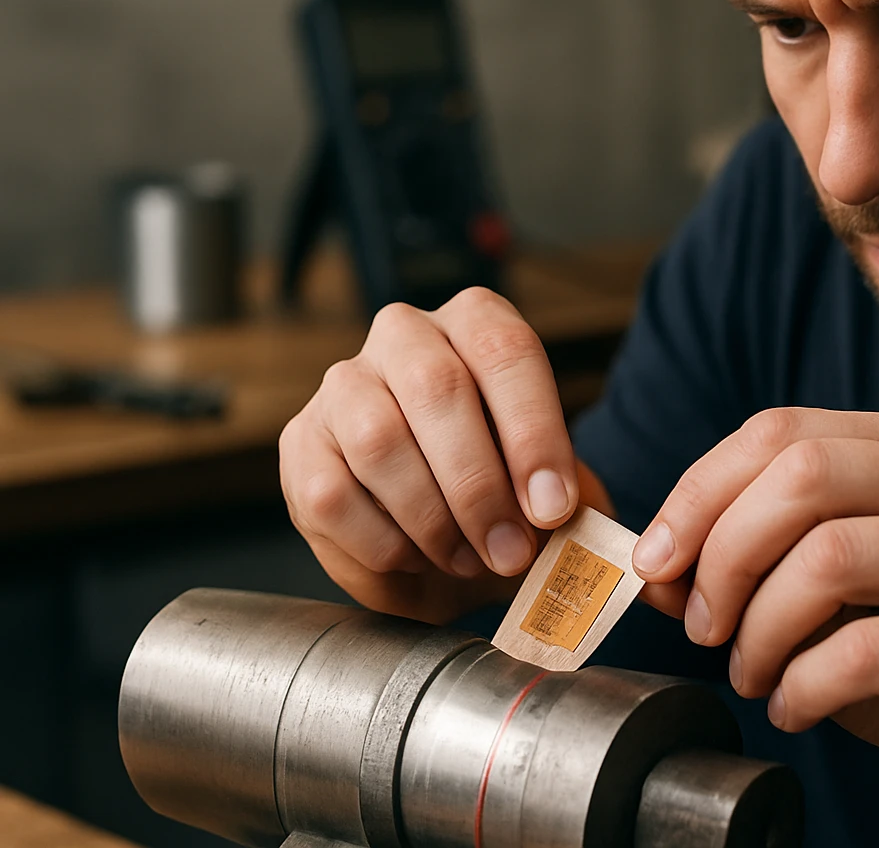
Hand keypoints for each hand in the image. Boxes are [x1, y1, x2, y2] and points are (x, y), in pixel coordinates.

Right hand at [279, 287, 594, 623]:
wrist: (442, 534)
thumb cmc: (506, 494)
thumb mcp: (554, 489)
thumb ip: (573, 499)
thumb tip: (574, 522)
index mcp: (477, 322)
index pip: (505, 350)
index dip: (533, 432)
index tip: (553, 507)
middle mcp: (404, 335)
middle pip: (436, 388)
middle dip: (480, 485)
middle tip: (512, 553)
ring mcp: (343, 384)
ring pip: (378, 440)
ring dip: (432, 518)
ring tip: (470, 561)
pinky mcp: (300, 443)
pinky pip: (332, 495)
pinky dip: (383, 543)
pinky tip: (418, 559)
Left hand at [628, 407, 878, 833]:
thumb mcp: (826, 590)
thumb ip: (752, 559)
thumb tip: (656, 564)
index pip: (782, 431)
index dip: (699, 491)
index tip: (655, 559)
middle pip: (802, 476)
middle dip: (724, 555)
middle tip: (702, 626)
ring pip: (828, 559)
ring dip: (760, 631)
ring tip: (754, 674)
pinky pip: (862, 652)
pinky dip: (802, 688)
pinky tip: (798, 707)